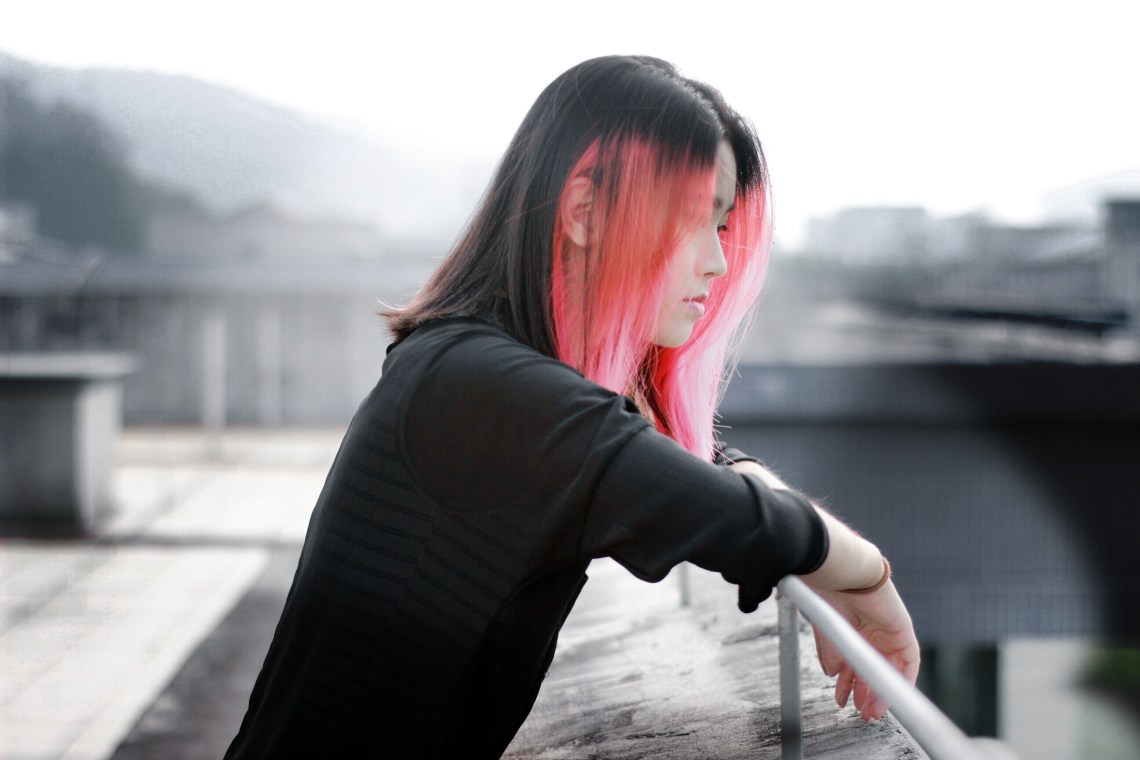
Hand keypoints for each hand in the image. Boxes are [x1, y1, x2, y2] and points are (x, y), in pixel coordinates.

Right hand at [811, 580, 919, 720]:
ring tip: (870, 710)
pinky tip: (890, 694)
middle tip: (860, 712)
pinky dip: (902, 678)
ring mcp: (887, 632)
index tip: (843, 701)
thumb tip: (832, 674)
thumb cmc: (831, 594)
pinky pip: (909, 660)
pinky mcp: (903, 630)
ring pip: (889, 669)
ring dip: (881, 691)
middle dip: (865, 693)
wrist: (844, 574)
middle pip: (872, 669)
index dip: (849, 684)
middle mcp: (871, 632)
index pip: (854, 663)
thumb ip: (831, 655)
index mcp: (851, 630)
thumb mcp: (827, 632)